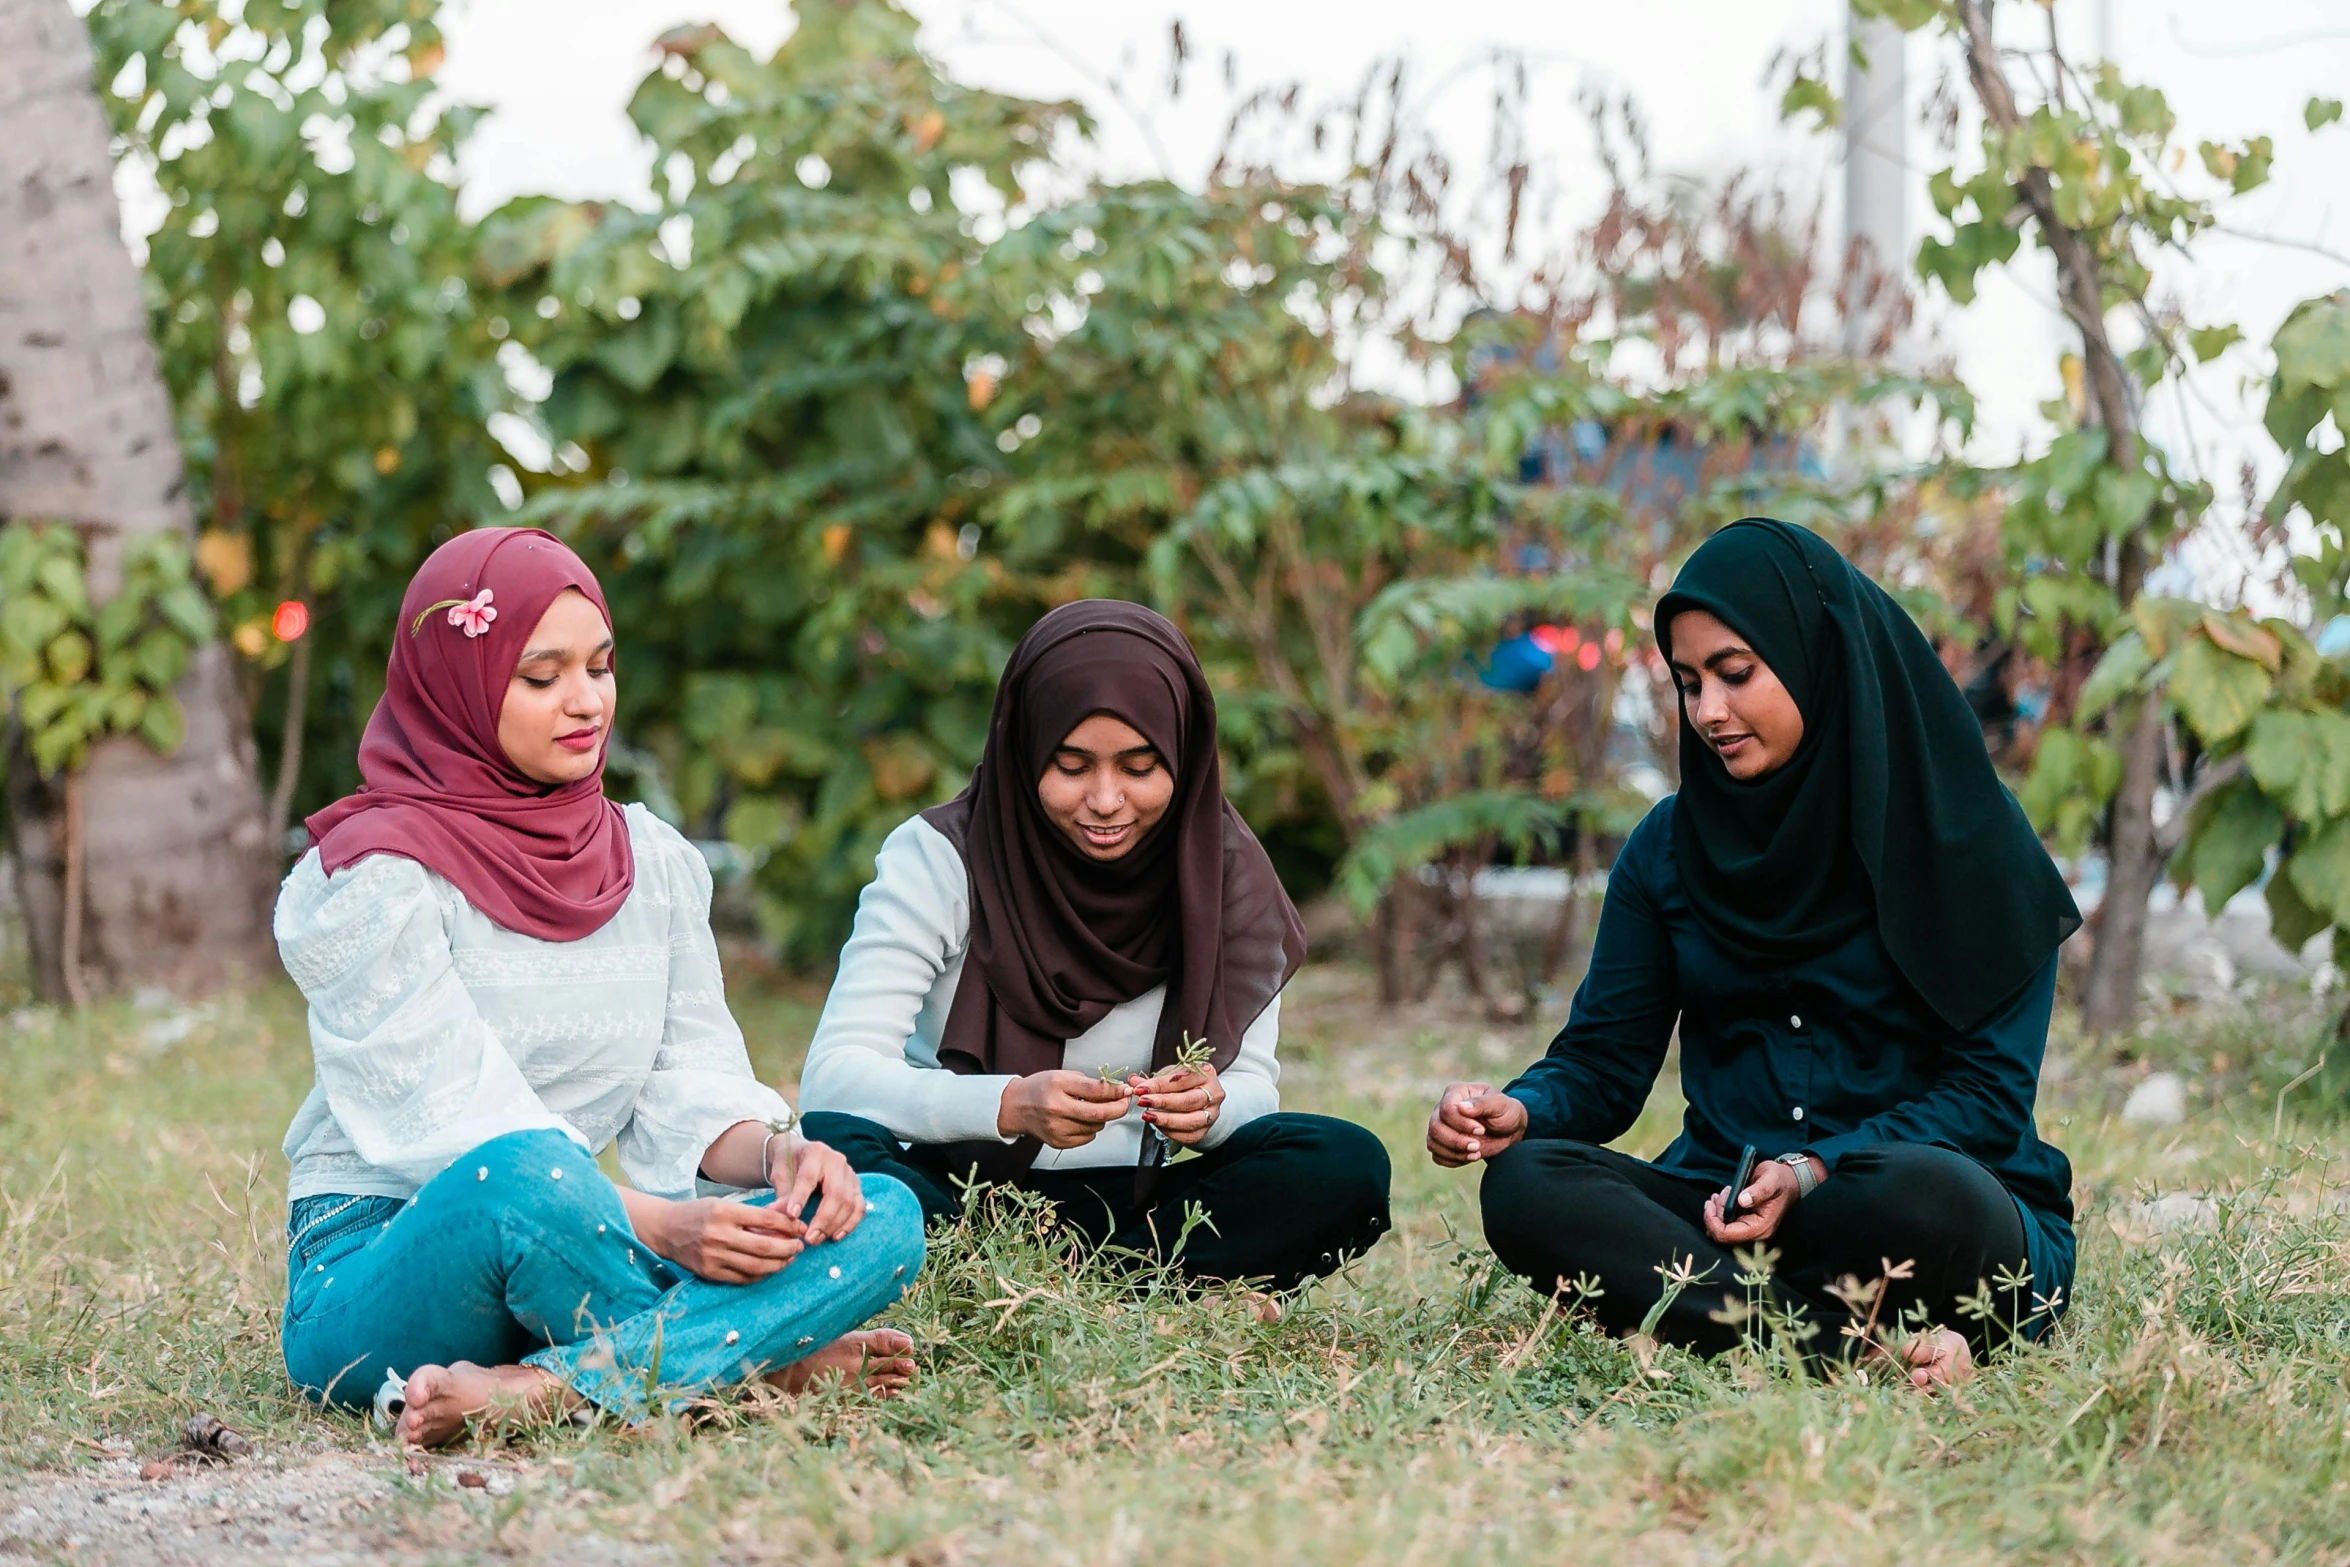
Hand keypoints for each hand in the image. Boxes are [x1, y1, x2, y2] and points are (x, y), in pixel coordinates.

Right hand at [641, 1194, 804, 1283]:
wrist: (666, 1229)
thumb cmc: (700, 1212)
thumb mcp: (724, 1204)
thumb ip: (752, 1214)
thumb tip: (788, 1221)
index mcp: (724, 1212)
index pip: (766, 1220)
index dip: (789, 1225)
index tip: (800, 1227)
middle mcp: (719, 1235)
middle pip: (765, 1247)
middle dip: (789, 1248)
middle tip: (800, 1246)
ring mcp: (713, 1257)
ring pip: (756, 1266)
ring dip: (779, 1264)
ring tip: (789, 1258)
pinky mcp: (709, 1273)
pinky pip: (742, 1278)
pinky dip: (760, 1274)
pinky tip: (770, 1268)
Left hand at [775, 1137, 867, 1246]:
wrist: (801, 1154)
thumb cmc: (789, 1165)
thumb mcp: (780, 1175)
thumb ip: (782, 1194)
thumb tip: (775, 1214)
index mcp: (815, 1152)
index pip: (809, 1177)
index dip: (800, 1197)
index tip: (792, 1216)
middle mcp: (837, 1161)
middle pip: (836, 1193)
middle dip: (823, 1219)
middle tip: (809, 1238)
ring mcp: (850, 1173)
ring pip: (849, 1203)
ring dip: (835, 1225)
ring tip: (817, 1239)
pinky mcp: (856, 1186)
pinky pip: (858, 1207)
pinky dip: (849, 1224)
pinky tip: (836, 1236)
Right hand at [997, 1070, 1131, 1147]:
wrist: (1015, 1107)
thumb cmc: (1040, 1088)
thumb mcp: (1062, 1076)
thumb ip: (1088, 1084)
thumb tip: (1116, 1092)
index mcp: (1057, 1086)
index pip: (1095, 1091)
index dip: (1116, 1091)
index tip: (1126, 1090)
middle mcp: (1056, 1108)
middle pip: (1099, 1114)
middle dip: (1118, 1108)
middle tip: (1124, 1102)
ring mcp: (1057, 1128)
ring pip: (1096, 1127)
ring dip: (1102, 1118)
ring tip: (1091, 1108)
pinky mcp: (1058, 1142)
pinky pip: (1087, 1137)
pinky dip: (1090, 1128)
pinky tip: (1079, 1119)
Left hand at [1131, 1064, 1223, 1145]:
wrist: (1201, 1099)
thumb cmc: (1185, 1084)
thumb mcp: (1171, 1076)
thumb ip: (1154, 1080)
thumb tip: (1133, 1081)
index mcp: (1206, 1074)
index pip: (1182, 1079)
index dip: (1159, 1085)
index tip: (1140, 1088)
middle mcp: (1213, 1094)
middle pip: (1189, 1101)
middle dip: (1163, 1102)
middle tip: (1143, 1101)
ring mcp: (1212, 1114)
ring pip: (1190, 1121)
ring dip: (1166, 1119)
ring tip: (1147, 1116)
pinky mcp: (1205, 1131)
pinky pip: (1188, 1135)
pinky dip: (1170, 1131)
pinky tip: (1158, 1125)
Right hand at [1426, 1082, 1528, 1166]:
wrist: (1508, 1130)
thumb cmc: (1505, 1112)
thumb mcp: (1500, 1104)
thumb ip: (1482, 1104)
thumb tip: (1462, 1107)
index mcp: (1455, 1092)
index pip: (1446, 1109)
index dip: (1461, 1124)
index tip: (1481, 1130)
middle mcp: (1443, 1108)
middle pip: (1436, 1127)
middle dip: (1456, 1141)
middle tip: (1477, 1146)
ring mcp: (1441, 1126)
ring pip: (1433, 1142)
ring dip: (1454, 1152)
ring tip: (1476, 1153)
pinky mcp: (1443, 1143)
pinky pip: (1437, 1156)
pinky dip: (1452, 1160)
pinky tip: (1469, 1157)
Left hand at [1702, 1156, 1821, 1244]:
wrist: (1788, 1181)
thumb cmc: (1780, 1180)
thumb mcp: (1771, 1179)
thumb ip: (1759, 1190)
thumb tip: (1742, 1200)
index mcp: (1761, 1228)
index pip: (1726, 1235)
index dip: (1712, 1221)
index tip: (1710, 1203)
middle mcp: (1755, 1234)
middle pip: (1721, 1234)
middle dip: (1714, 1214)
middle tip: (1719, 1195)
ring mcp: (1750, 1230)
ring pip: (1721, 1229)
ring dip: (1716, 1211)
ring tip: (1724, 1193)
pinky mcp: (1746, 1225)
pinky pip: (1725, 1224)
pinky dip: (1720, 1211)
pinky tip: (1723, 1197)